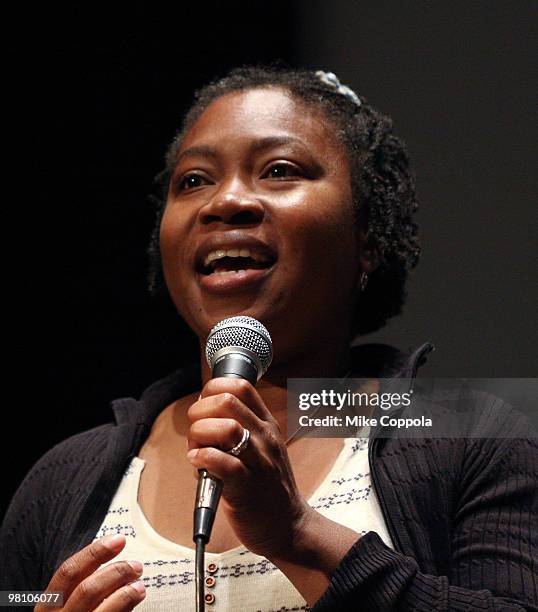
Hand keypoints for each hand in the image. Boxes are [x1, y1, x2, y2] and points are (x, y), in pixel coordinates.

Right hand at [35, 534, 144, 610]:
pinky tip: (134, 603)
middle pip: (87, 589)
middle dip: (116, 572)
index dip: (95, 552)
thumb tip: (117, 566)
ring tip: (140, 587)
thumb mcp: (67, 607)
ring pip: (101, 609)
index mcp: (47, 608)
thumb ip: (84, 588)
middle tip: (136, 566)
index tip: (118, 540)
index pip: (68, 572)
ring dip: (125, 593)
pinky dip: (125, 610)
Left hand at [186, 377, 311, 559]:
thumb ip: (239, 427)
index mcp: (266, 425)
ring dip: (199, 433)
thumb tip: (202, 411)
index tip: (204, 406)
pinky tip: (197, 463)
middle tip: (196, 431)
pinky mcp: (247, 488)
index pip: (241, 386)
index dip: (213, 388)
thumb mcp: (262, 447)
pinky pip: (221, 461)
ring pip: (225, 428)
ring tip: (196, 448)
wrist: (288, 527)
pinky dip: (201, 457)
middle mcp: (265, 438)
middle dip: (200, 410)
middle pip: (227, 401)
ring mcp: (258, 461)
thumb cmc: (266, 487)